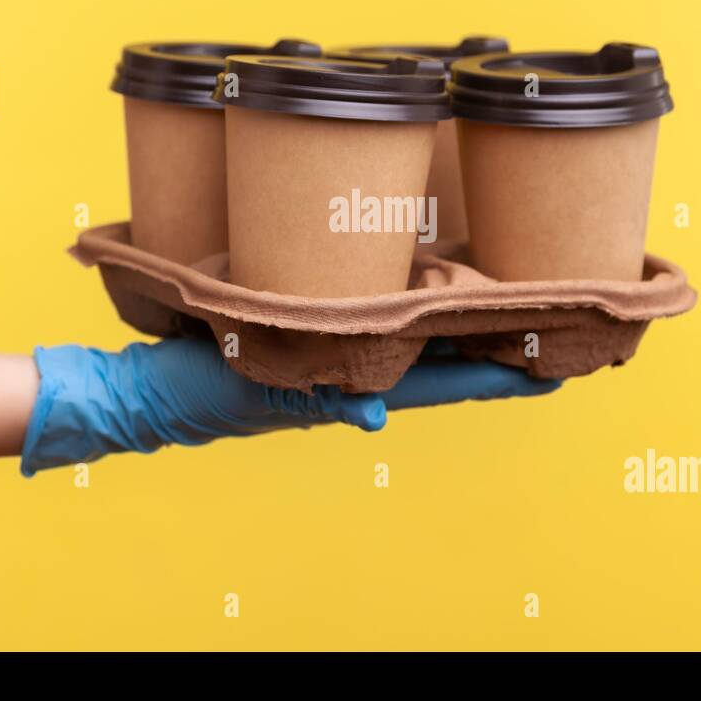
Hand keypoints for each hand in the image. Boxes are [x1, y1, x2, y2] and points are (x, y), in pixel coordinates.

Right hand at [21, 338, 560, 474]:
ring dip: (456, 320)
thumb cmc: (199, 389)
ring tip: (502, 295)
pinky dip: (401, 303)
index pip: (443, 382)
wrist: (145, 386)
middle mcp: (353, 369)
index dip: (497, 377)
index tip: (554, 370)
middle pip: (441, 354)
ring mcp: (333, 351)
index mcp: (350, 386)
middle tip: (554, 319)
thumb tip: (377, 420)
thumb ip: (319, 402)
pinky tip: (418, 279)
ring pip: (411, 333)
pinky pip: (368, 313)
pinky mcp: (309, 328)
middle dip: (493, 341)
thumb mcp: (258, 394)